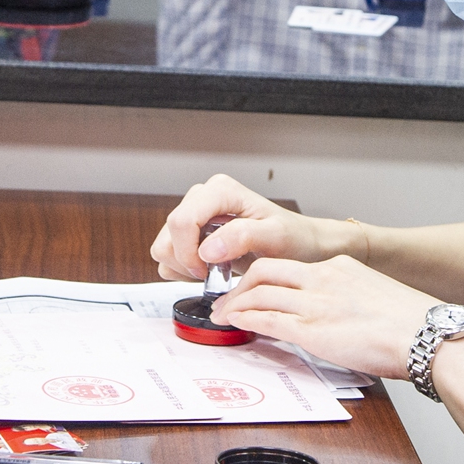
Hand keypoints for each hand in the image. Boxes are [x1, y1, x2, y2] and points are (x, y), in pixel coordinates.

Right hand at [150, 173, 345, 282]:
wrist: (300, 246)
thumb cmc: (292, 238)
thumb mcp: (275, 237)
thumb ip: (243, 237)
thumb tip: (207, 249)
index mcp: (221, 191)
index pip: (182, 221)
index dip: (189, 252)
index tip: (210, 270)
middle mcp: (203, 197)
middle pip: (169, 235)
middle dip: (188, 262)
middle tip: (216, 273)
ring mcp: (194, 214)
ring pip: (163, 246)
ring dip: (185, 267)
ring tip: (216, 270)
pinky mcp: (189, 233)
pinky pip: (168, 255)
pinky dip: (184, 270)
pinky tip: (210, 269)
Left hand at [212, 255, 441, 380]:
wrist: (428, 335)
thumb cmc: (413, 324)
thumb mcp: (376, 296)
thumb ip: (350, 300)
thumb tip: (337, 318)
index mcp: (340, 268)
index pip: (291, 265)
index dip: (264, 275)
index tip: (254, 286)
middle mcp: (324, 279)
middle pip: (265, 270)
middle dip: (240, 284)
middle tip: (227, 298)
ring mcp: (316, 304)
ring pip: (260, 294)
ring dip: (235, 304)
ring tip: (222, 315)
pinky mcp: (313, 330)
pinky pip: (268, 320)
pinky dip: (247, 320)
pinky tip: (237, 325)